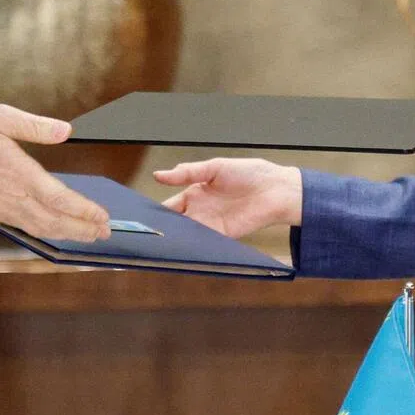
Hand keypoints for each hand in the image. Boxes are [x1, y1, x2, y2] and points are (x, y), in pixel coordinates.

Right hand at [0, 104, 109, 242]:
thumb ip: (34, 125)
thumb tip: (65, 130)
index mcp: (18, 172)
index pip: (59, 198)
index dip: (83, 210)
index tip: (102, 216)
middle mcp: (12, 196)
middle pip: (53, 220)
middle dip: (81, 228)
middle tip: (104, 232)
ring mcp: (0, 208)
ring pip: (39, 228)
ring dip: (66, 233)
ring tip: (87, 234)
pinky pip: (24, 227)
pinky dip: (45, 231)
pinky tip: (54, 229)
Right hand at [153, 158, 302, 238]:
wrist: (274, 189)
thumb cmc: (247, 172)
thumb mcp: (214, 167)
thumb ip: (187, 173)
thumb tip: (158, 175)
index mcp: (194, 192)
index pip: (169, 206)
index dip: (156, 212)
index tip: (140, 218)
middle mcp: (200, 211)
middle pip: (175, 224)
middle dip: (163, 230)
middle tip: (146, 235)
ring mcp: (211, 225)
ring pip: (187, 236)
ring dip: (176, 240)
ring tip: (161, 244)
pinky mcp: (223, 236)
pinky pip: (205, 243)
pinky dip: (194, 247)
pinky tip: (184, 247)